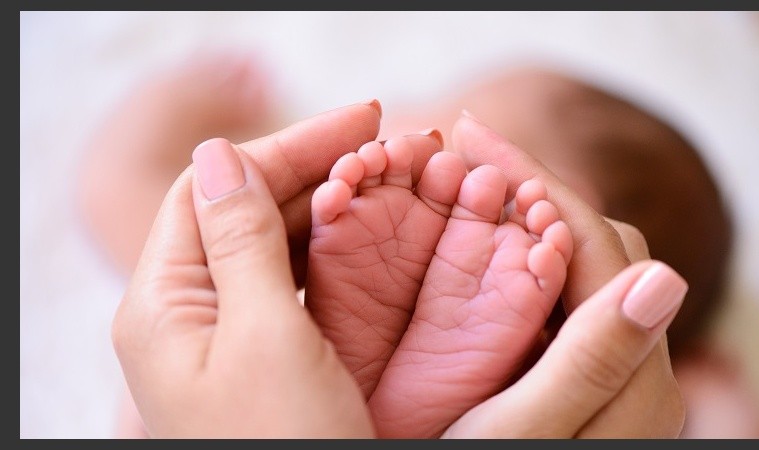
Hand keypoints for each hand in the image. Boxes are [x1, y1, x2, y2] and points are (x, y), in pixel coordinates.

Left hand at [112, 102, 385, 436]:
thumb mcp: (265, 338)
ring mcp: (221, 336)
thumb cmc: (287, 448)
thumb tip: (217, 154)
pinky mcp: (258, 357)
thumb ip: (239, 242)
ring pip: (267, 243)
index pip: (214, 188)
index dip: (286, 145)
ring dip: (322, 204)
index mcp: (164, 303)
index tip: (360, 120)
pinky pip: (286, 284)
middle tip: (385, 140)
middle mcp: (184, 313)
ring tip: (384, 176)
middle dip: (311, 166)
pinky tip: (363, 232)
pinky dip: (325, 250)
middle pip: (242, 210)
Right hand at [444, 113, 686, 437]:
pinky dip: (517, 255)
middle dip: (527, 188)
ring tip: (462, 185)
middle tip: (458, 156)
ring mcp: (604, 363)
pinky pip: (556, 292)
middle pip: (591, 243)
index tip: (469, 133)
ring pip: (573, 262)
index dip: (532, 179)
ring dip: (521, 216)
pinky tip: (475, 242)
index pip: (593, 243)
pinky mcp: (574, 367)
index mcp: (633, 378)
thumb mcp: (523, 431)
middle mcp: (633, 363)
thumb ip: (594, 361)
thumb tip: (667, 275)